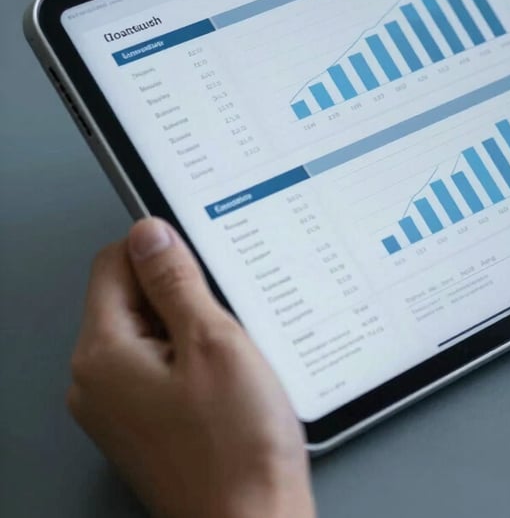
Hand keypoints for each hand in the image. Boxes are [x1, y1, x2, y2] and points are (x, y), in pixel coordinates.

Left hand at [68, 217, 314, 517]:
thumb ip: (176, 281)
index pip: (113, 261)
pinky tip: (226, 381)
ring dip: (192, 327)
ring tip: (229, 360)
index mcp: (103, 355)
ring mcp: (119, 405)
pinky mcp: (144, 420)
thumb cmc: (236, 451)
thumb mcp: (213, 341)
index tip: (199, 264)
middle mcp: (98, 381)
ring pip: (151, 329)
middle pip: (130, 295)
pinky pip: (161, 363)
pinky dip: (194, 358)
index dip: (161, 250)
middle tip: (222, 323)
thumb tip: (151, 233)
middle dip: (180, 294)